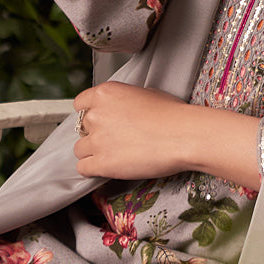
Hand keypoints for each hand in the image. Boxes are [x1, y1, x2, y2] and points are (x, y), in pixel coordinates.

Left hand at [73, 82, 262, 187]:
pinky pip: (83, 169)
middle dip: (96, 135)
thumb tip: (123, 109)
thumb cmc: (174, 115)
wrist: (184, 136)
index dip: (91, 114)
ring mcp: (97, 140)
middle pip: (82, 129)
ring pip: (80, 150)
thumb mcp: (147, 94)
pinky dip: (93, 170)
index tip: (100, 122)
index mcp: (106, 93)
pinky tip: (109, 168)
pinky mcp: (101, 163)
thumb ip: (125, 101)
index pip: (80, 104)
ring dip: (94, 153)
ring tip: (115, 156)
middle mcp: (96, 114)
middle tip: (116, 140)